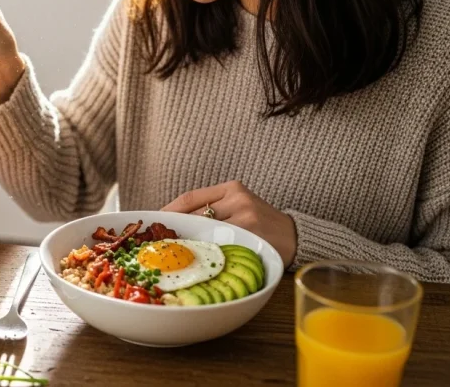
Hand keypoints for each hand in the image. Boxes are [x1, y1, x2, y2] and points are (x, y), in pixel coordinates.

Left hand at [161, 180, 296, 267]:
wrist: (296, 237)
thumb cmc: (262, 224)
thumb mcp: (239, 207)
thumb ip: (213, 210)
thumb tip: (174, 223)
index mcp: (231, 188)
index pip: (190, 198)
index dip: (168, 211)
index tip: (153, 222)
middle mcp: (237, 198)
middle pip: (194, 215)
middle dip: (176, 230)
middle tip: (159, 243)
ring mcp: (245, 216)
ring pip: (205, 231)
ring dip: (189, 243)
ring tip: (175, 253)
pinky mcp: (252, 234)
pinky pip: (220, 245)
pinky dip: (207, 253)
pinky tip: (199, 261)